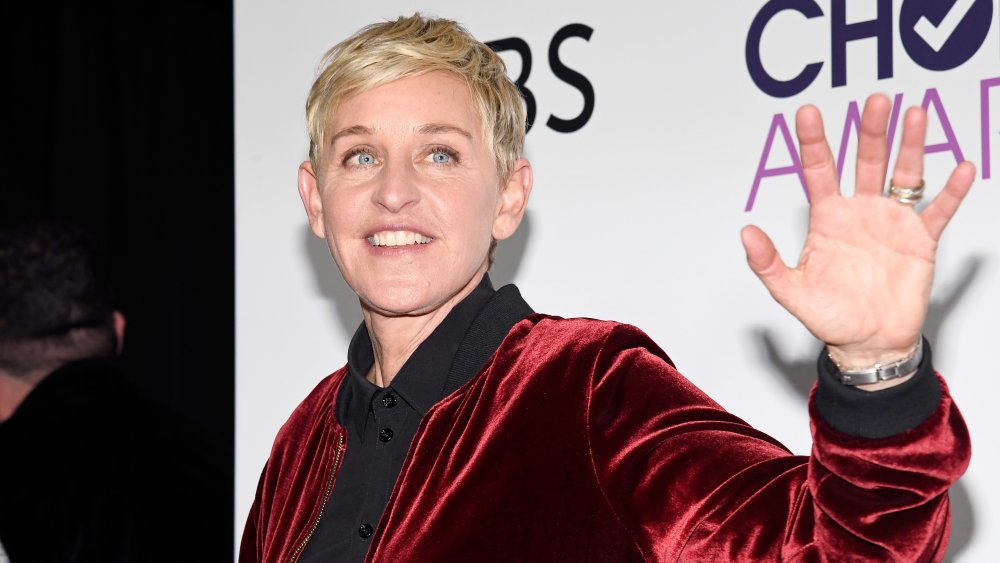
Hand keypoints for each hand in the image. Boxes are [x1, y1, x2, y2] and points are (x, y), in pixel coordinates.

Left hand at [741, 94, 974, 379]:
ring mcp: (891, 222)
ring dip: (910, 146)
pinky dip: (952, 192)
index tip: (808, 113)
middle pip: (865, 161)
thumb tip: (745, 232)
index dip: (813, 142)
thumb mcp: (790, 290)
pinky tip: (963, 168)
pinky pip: (938, 211)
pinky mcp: (920, 240)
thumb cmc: (829, 316)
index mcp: (827, 218)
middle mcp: (860, 212)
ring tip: (915, 114)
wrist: (868, 343)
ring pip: (903, 175)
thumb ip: (767, 262)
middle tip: (876, 101)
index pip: (818, 171)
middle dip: (870, 131)